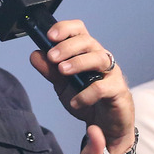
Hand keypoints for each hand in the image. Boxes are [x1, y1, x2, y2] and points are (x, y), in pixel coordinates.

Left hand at [30, 20, 135, 153]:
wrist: (105, 125)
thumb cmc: (87, 100)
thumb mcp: (63, 85)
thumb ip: (50, 70)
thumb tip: (35, 55)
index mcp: (86, 52)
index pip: (78, 30)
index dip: (65, 28)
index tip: (50, 36)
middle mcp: (100, 57)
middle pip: (87, 41)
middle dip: (67, 47)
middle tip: (52, 57)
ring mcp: (111, 72)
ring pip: (98, 58)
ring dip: (78, 62)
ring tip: (63, 71)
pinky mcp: (117, 90)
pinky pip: (102, 87)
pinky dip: (86, 94)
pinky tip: (75, 101)